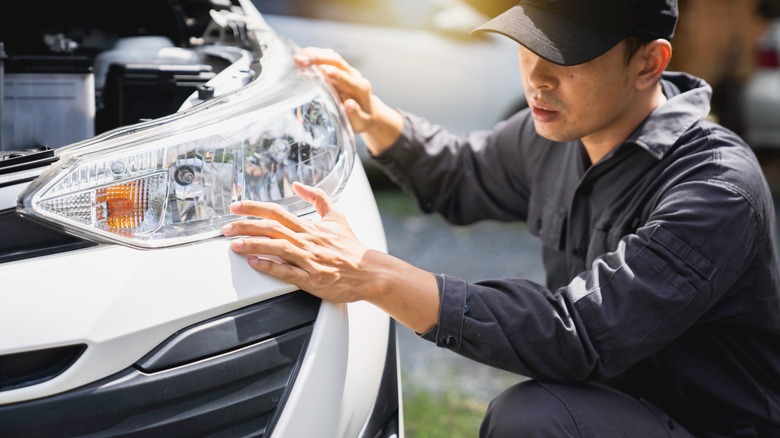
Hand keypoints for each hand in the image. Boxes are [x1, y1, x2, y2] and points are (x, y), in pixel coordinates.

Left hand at [222, 182, 370, 302]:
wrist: (369, 272)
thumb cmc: (351, 247)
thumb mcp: (336, 215)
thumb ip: (317, 198)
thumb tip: (298, 184)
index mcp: (310, 227)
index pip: (277, 212)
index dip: (254, 208)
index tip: (235, 206)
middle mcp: (307, 241)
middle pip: (272, 228)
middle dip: (245, 226)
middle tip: (225, 227)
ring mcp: (309, 260)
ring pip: (277, 248)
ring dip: (253, 245)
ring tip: (234, 245)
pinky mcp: (312, 279)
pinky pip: (287, 272)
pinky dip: (270, 267)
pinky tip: (255, 264)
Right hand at [295, 47, 403, 154]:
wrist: (368, 111)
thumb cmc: (363, 119)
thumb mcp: (361, 122)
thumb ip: (355, 114)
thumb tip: (348, 105)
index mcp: (361, 88)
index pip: (347, 79)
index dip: (336, 74)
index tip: (324, 71)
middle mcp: (354, 75)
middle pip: (336, 61)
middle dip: (318, 58)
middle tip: (300, 60)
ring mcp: (346, 70)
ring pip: (330, 56)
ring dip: (313, 54)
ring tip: (297, 57)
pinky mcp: (337, 69)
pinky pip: (326, 58)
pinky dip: (313, 56)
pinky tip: (301, 57)